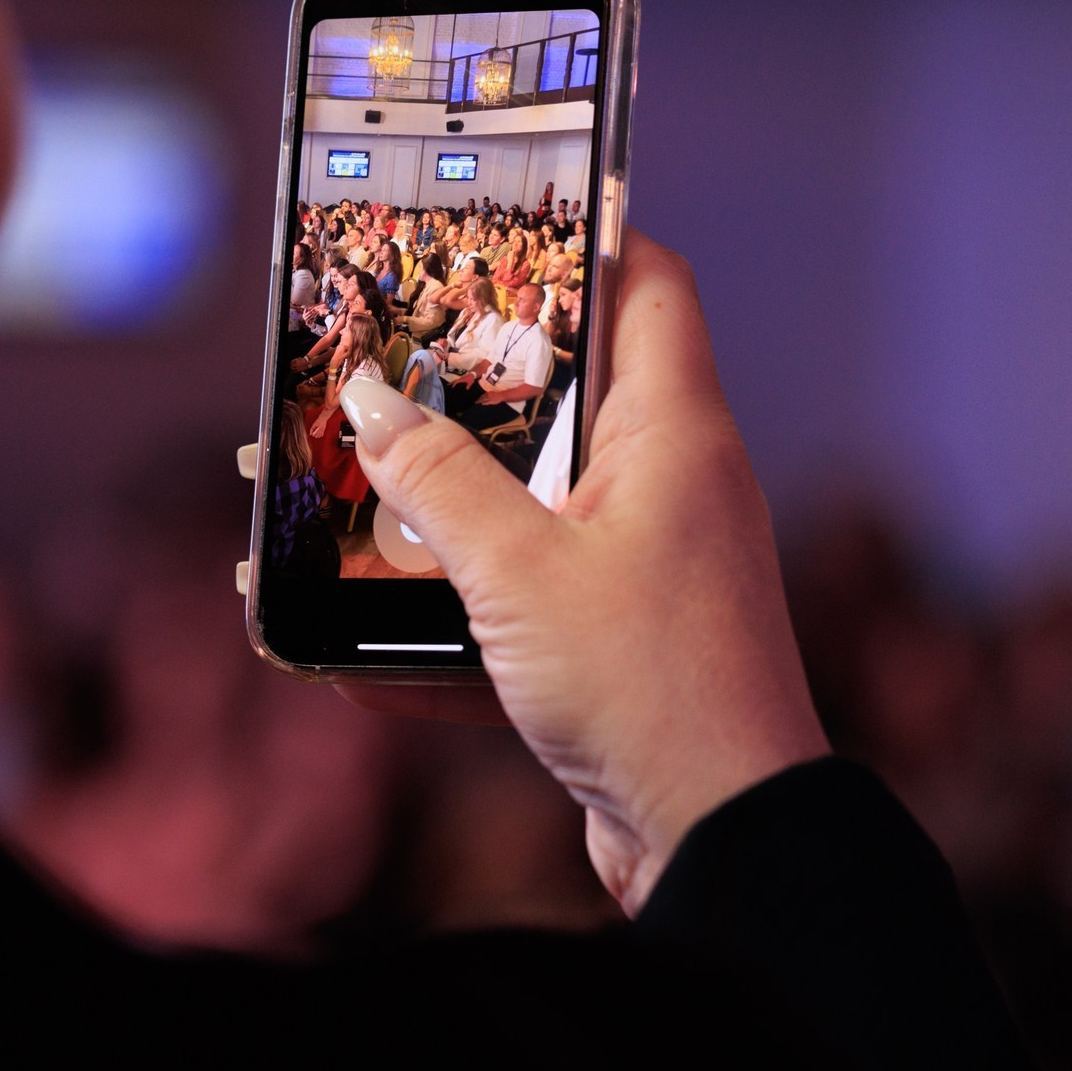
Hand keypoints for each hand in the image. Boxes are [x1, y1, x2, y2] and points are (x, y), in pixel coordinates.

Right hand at [336, 231, 827, 912]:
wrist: (723, 848)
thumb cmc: (651, 692)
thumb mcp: (519, 573)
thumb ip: (436, 481)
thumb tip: (370, 402)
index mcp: (676, 435)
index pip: (649, 284)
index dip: (584, 239)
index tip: (500, 222)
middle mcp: (674, 489)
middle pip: (569, 398)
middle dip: (468, 392)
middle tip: (381, 367)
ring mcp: (651, 569)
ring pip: (534, 510)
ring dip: (443, 515)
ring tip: (348, 500)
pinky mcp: (622, 647)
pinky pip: (524, 609)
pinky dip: (452, 624)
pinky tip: (361, 654)